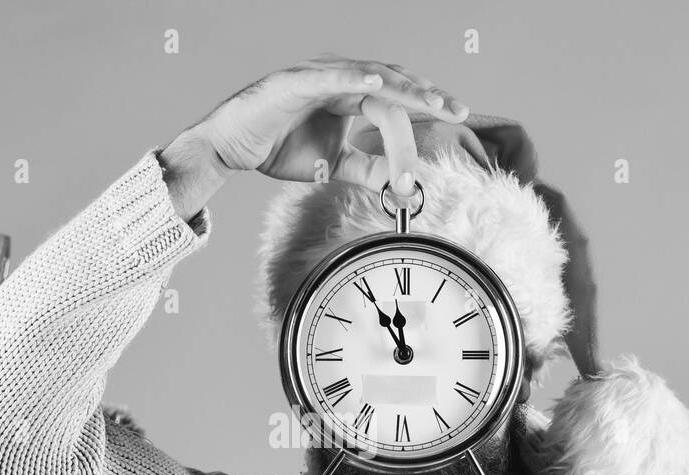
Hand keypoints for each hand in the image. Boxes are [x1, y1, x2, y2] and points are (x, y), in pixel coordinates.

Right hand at [160, 54, 468, 219]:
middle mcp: (337, 80)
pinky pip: (330, 77)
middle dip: (427, 96)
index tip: (454, 123)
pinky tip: (379, 83)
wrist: (231, 148)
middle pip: (392, 84)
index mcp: (347, 94)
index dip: (426, 110)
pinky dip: (355, 77)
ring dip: (403, 88)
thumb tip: (398, 184)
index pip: (396, 100)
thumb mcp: (332, 164)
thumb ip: (365, 168)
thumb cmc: (276, 147)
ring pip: (370, 77)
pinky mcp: (294, 82)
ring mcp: (317, 77)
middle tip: (457, 111)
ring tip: (431, 102)